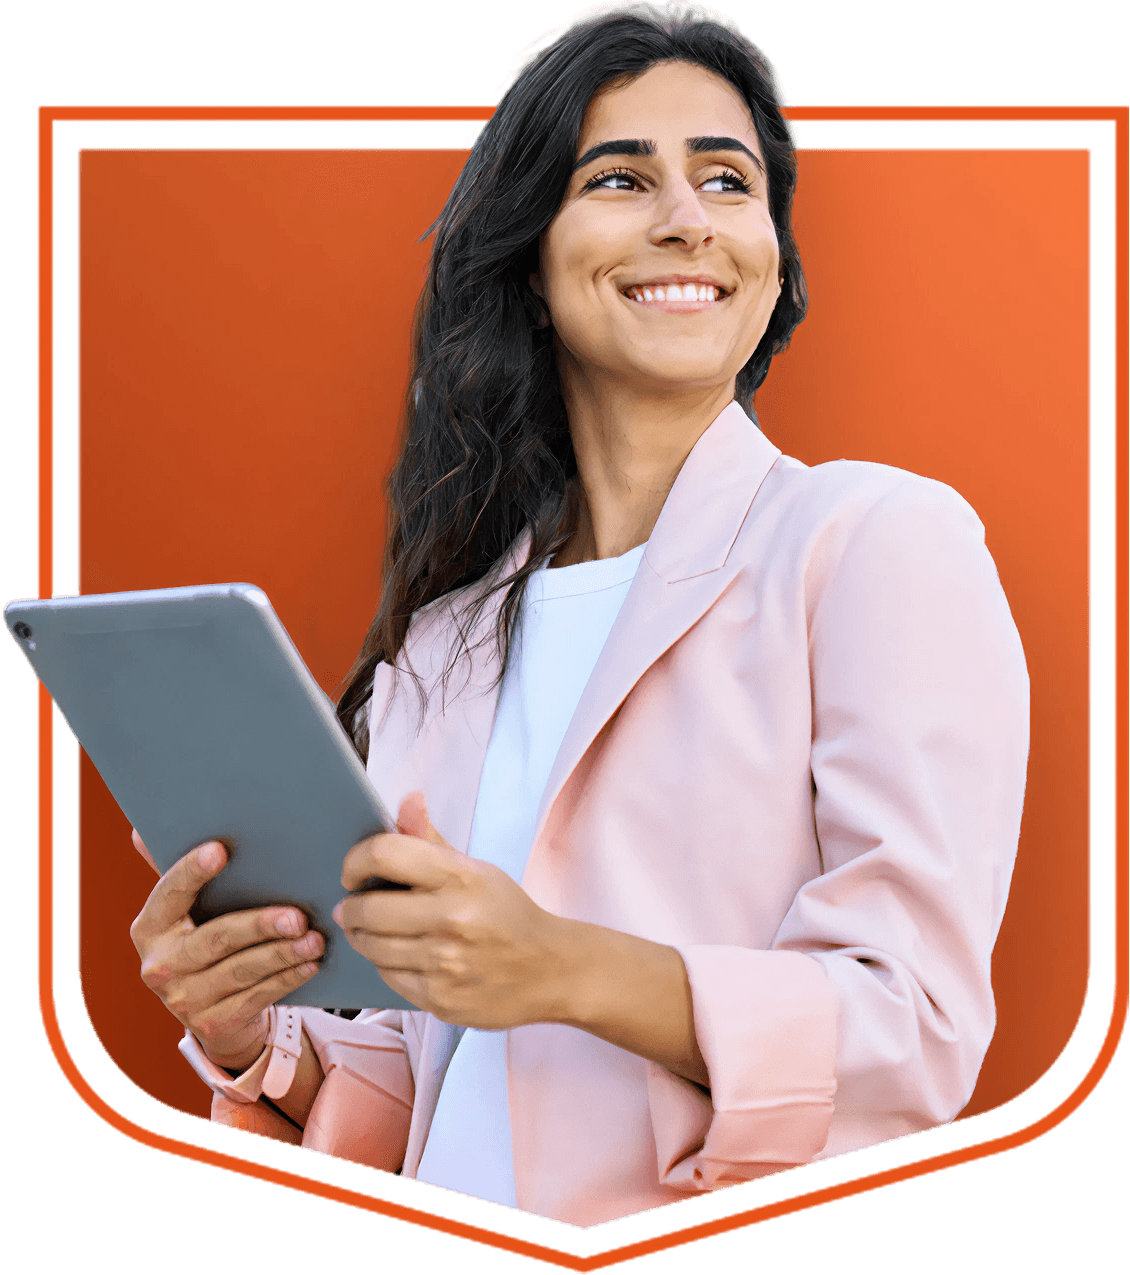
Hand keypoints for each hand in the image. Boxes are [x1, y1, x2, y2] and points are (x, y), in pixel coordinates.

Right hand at [129, 832, 323, 1071]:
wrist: (213, 1013)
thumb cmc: (206, 942)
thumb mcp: (189, 913)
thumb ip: (179, 877)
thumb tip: (141, 832)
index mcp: (150, 928)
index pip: (170, 894)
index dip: (192, 872)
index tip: (220, 850)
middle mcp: (159, 966)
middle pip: (216, 939)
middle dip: (259, 926)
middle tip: (297, 916)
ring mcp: (184, 999)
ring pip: (242, 970)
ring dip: (283, 954)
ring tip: (314, 939)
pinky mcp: (212, 1024)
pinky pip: (256, 997)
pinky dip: (287, 979)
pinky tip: (311, 964)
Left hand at [334, 792, 569, 1029]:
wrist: (550, 970)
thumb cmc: (507, 913)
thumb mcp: (477, 869)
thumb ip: (432, 839)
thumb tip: (408, 800)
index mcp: (462, 876)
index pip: (385, 853)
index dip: (356, 861)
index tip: (352, 872)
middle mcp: (452, 918)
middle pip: (368, 908)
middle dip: (350, 907)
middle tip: (351, 907)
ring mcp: (445, 963)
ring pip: (372, 946)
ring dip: (362, 936)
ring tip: (369, 929)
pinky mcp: (440, 999)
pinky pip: (388, 977)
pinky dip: (385, 965)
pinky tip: (397, 956)